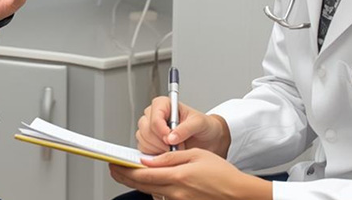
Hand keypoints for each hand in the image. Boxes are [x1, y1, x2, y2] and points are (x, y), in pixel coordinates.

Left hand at [109, 149, 271, 199]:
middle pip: (142, 185)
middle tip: (113, 168)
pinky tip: (148, 182)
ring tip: (127, 173)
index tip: (114, 163)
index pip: (142, 174)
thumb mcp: (195, 155)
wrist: (237, 193)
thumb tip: (147, 159)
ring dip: (136, 182)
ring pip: (149, 192)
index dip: (124, 170)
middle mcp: (175, 193)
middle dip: (124, 176)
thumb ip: (169, 158)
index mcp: (177, 177)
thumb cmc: (222, 173)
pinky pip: (161, 197)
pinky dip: (151, 189)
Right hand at [136, 97, 230, 155]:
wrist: (208, 139)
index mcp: (164, 104)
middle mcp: (154, 115)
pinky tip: (167, 154)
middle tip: (174, 146)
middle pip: (145, 128)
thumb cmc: (204, 126)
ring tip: (174, 150)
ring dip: (157, 148)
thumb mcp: (199, 123)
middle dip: (159, 140)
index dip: (160, 128)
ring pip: (143, 139)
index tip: (170, 138)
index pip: (154, 115)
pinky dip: (154, 154)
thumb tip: (171, 137)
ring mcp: (150, 128)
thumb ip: (186, 128)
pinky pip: (143, 148)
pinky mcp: (149, 142)